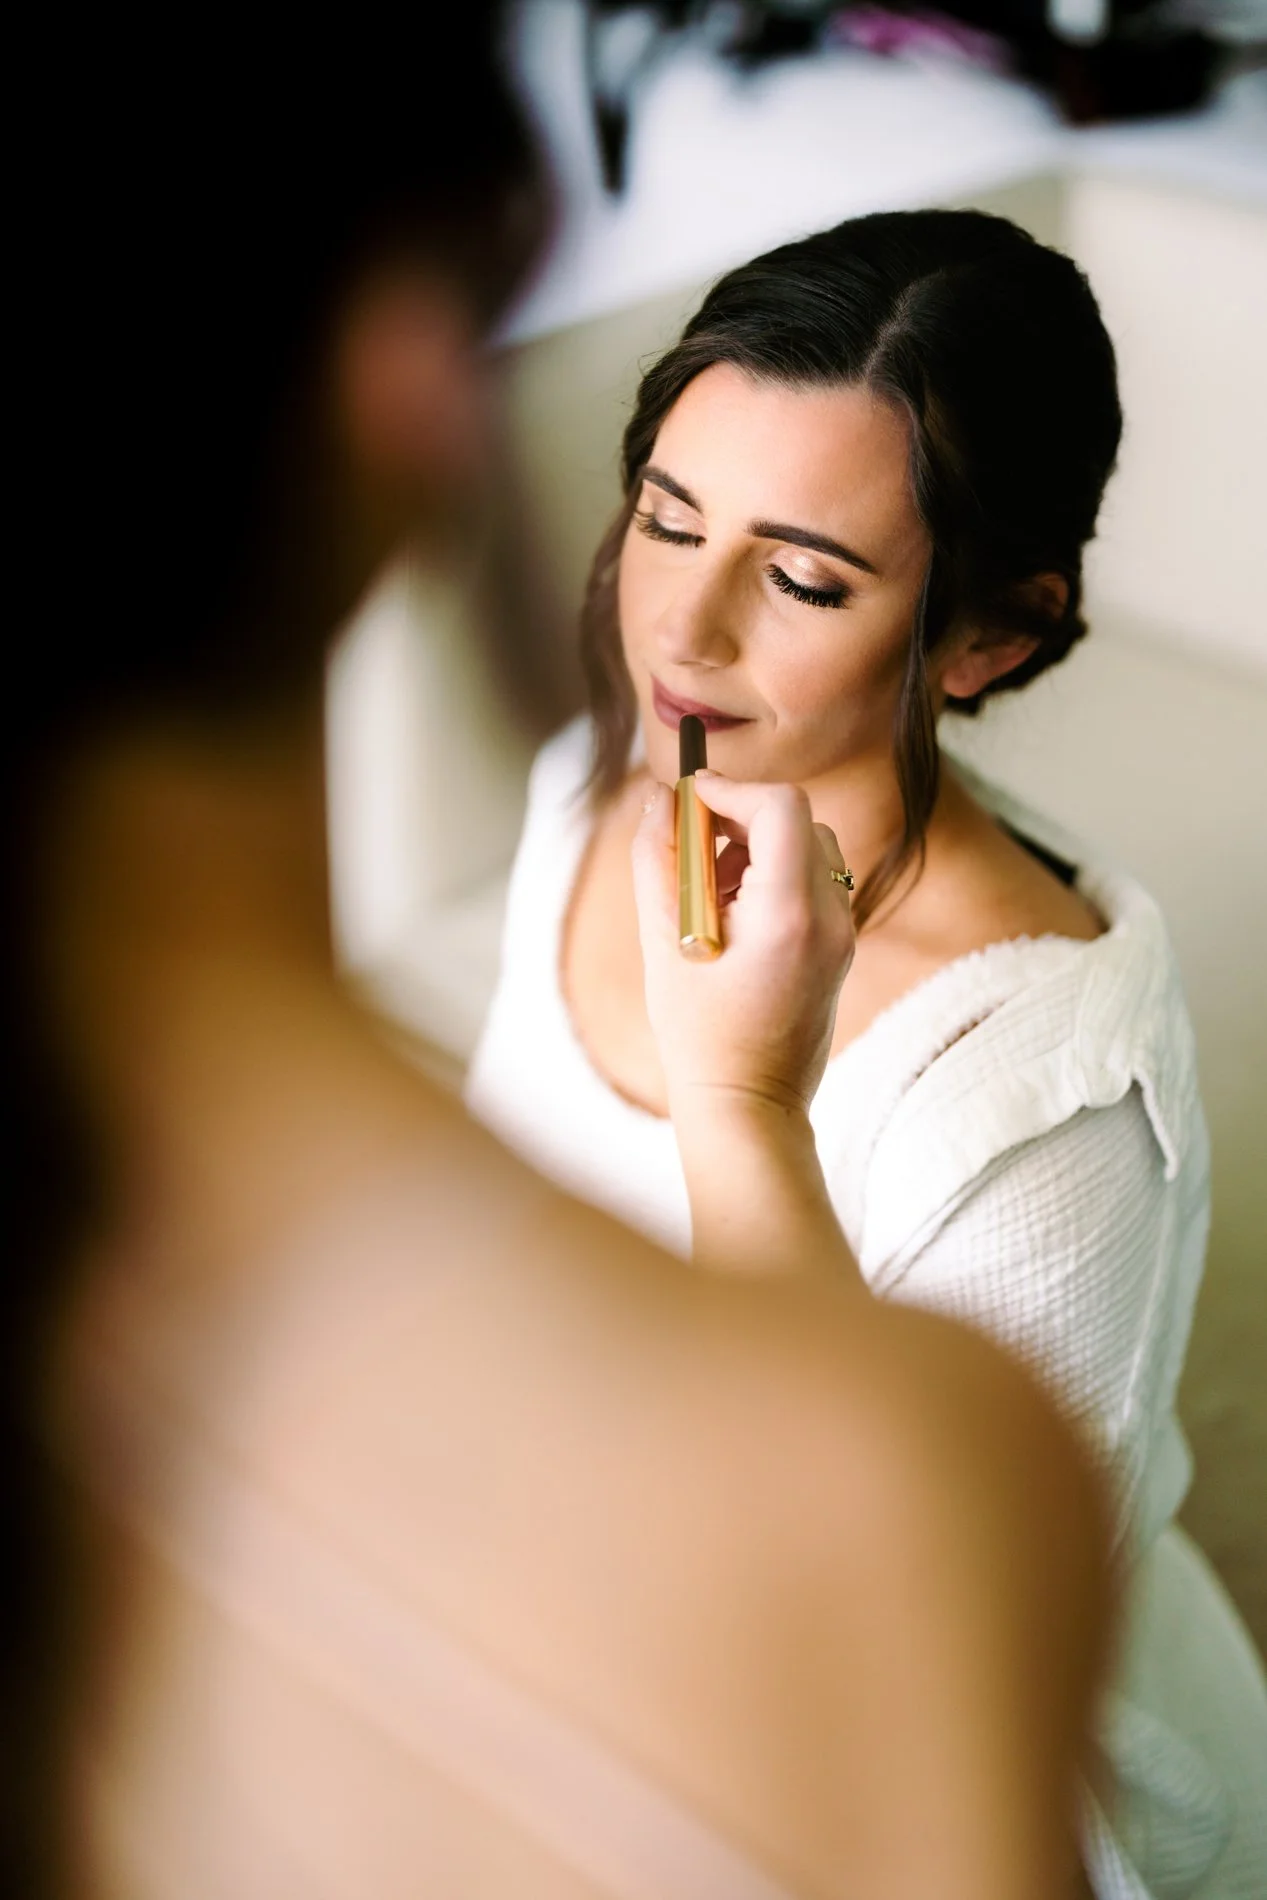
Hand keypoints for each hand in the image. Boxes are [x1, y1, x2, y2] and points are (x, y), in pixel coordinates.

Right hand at [631, 773, 854, 1119]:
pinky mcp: (841, 948)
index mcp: (788, 912)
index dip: (730, 790)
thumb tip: (658, 798)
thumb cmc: (698, 1033)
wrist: (748, 1106)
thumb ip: (657, 858)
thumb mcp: (661, 941)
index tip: (689, 801)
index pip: (780, 806)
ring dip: (758, 847)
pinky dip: (775, 877)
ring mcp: (843, 933)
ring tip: (710, 893)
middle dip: (741, 818)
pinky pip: (816, 882)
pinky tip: (733, 917)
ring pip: (810, 846)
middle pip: (798, 819)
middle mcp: (829, 917)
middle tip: (693, 849)